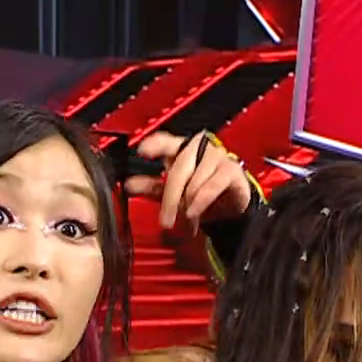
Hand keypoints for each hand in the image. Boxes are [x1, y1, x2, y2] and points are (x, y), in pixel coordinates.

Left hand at [126, 131, 254, 233]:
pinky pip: (212, 186)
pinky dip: (201, 201)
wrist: (232, 204)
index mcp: (181, 149)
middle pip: (179, 169)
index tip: (142, 152)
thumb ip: (151, 186)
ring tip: (187, 219)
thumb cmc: (202, 191)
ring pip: (195, 182)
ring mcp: (216, 157)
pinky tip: (194, 212)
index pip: (166, 142)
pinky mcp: (231, 171)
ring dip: (188, 205)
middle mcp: (199, 149)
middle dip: (170, 198)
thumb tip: (128, 185)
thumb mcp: (173, 191)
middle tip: (165, 220)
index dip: (155, 145)